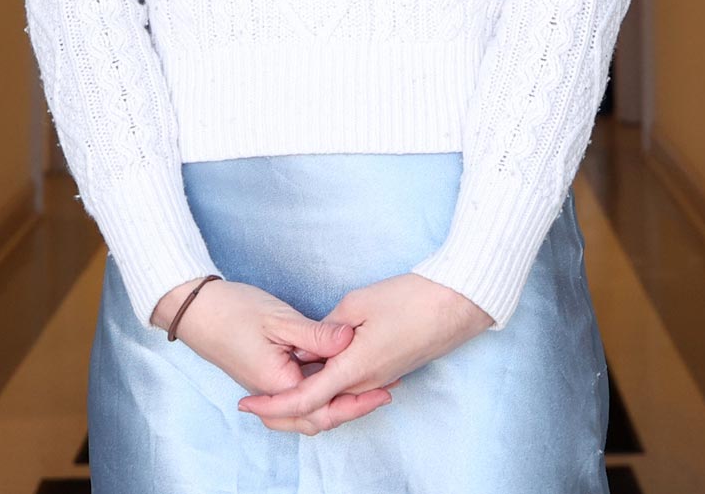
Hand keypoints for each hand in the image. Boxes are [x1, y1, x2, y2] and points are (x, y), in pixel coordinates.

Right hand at [151, 277, 387, 421]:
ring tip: (364, 389)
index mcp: (277, 385)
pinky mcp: (265, 379)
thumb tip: (350, 340)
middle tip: (382, 394)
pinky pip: (297, 399)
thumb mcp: (278, 318)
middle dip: (351, 409)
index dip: (357, 402)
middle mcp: (272, 395)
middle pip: (317, 419)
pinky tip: (335, 376)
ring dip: (335, 405)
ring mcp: (267, 389)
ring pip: (305, 414)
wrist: (194, 309)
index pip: (324, 407)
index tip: (384, 389)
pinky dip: (318, 394)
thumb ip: (316, 334)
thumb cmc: (232, 310)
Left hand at [237, 273, 492, 434]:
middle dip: (284, 407)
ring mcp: (381, 378)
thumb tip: (311, 345)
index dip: (272, 405)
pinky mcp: (389, 370)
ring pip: (336, 396)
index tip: (245, 403)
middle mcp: (367, 382)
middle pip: (318, 406)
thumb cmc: (411, 298)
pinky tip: (316, 366)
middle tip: (255, 400)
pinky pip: (352, 386)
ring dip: (307, 393)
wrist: (459, 303)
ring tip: (278, 383)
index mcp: (354, 368)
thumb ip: (327, 329)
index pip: (304, 399)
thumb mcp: (357, 303)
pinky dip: (328, 384)